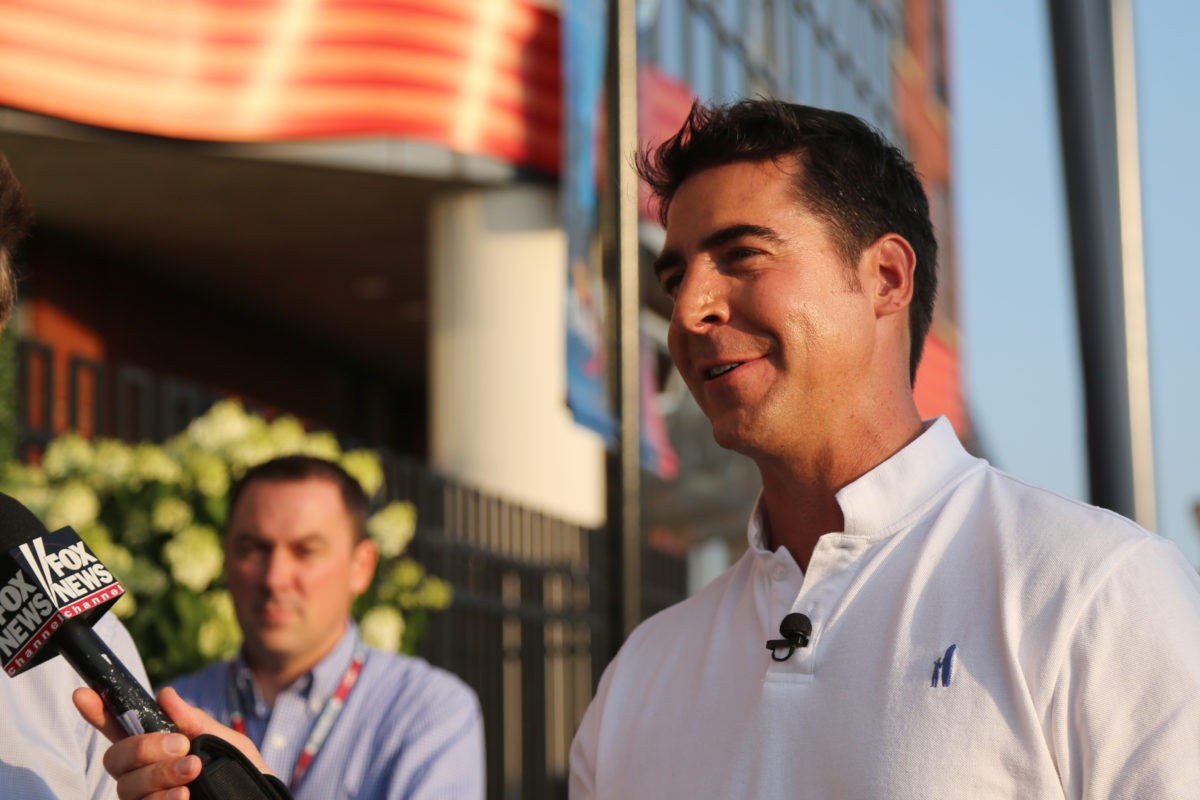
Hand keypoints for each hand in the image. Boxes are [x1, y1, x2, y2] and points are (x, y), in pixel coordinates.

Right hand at [73, 685, 272, 799]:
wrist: (257, 799)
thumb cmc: (238, 771)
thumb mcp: (224, 741)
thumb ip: (194, 721)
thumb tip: (164, 694)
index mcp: (157, 747)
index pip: (118, 728)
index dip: (98, 712)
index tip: (84, 694)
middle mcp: (142, 775)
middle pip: (115, 758)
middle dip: (144, 748)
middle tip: (181, 746)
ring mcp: (144, 798)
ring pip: (126, 787)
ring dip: (159, 775)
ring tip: (193, 770)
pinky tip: (183, 796)